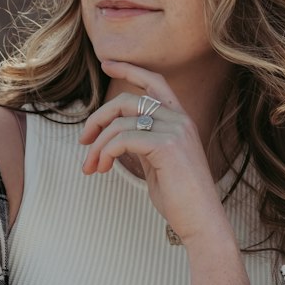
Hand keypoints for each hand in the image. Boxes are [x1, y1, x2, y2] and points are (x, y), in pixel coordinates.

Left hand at [78, 61, 230, 247]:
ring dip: (97, 145)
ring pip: (119, 122)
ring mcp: (174, 130)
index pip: (154, 81)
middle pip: (126, 100)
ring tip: (92, 167)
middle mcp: (179, 119)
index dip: (129, 69)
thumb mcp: (158, 163)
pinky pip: (122, 139)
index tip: (106, 63)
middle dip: (97, 120)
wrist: (201, 222)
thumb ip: (142, 142)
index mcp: (180, 120)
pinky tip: (103, 168)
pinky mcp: (166, 145)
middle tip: (83, 143)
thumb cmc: (180, 199)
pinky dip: (105, 153)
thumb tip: (116, 136)